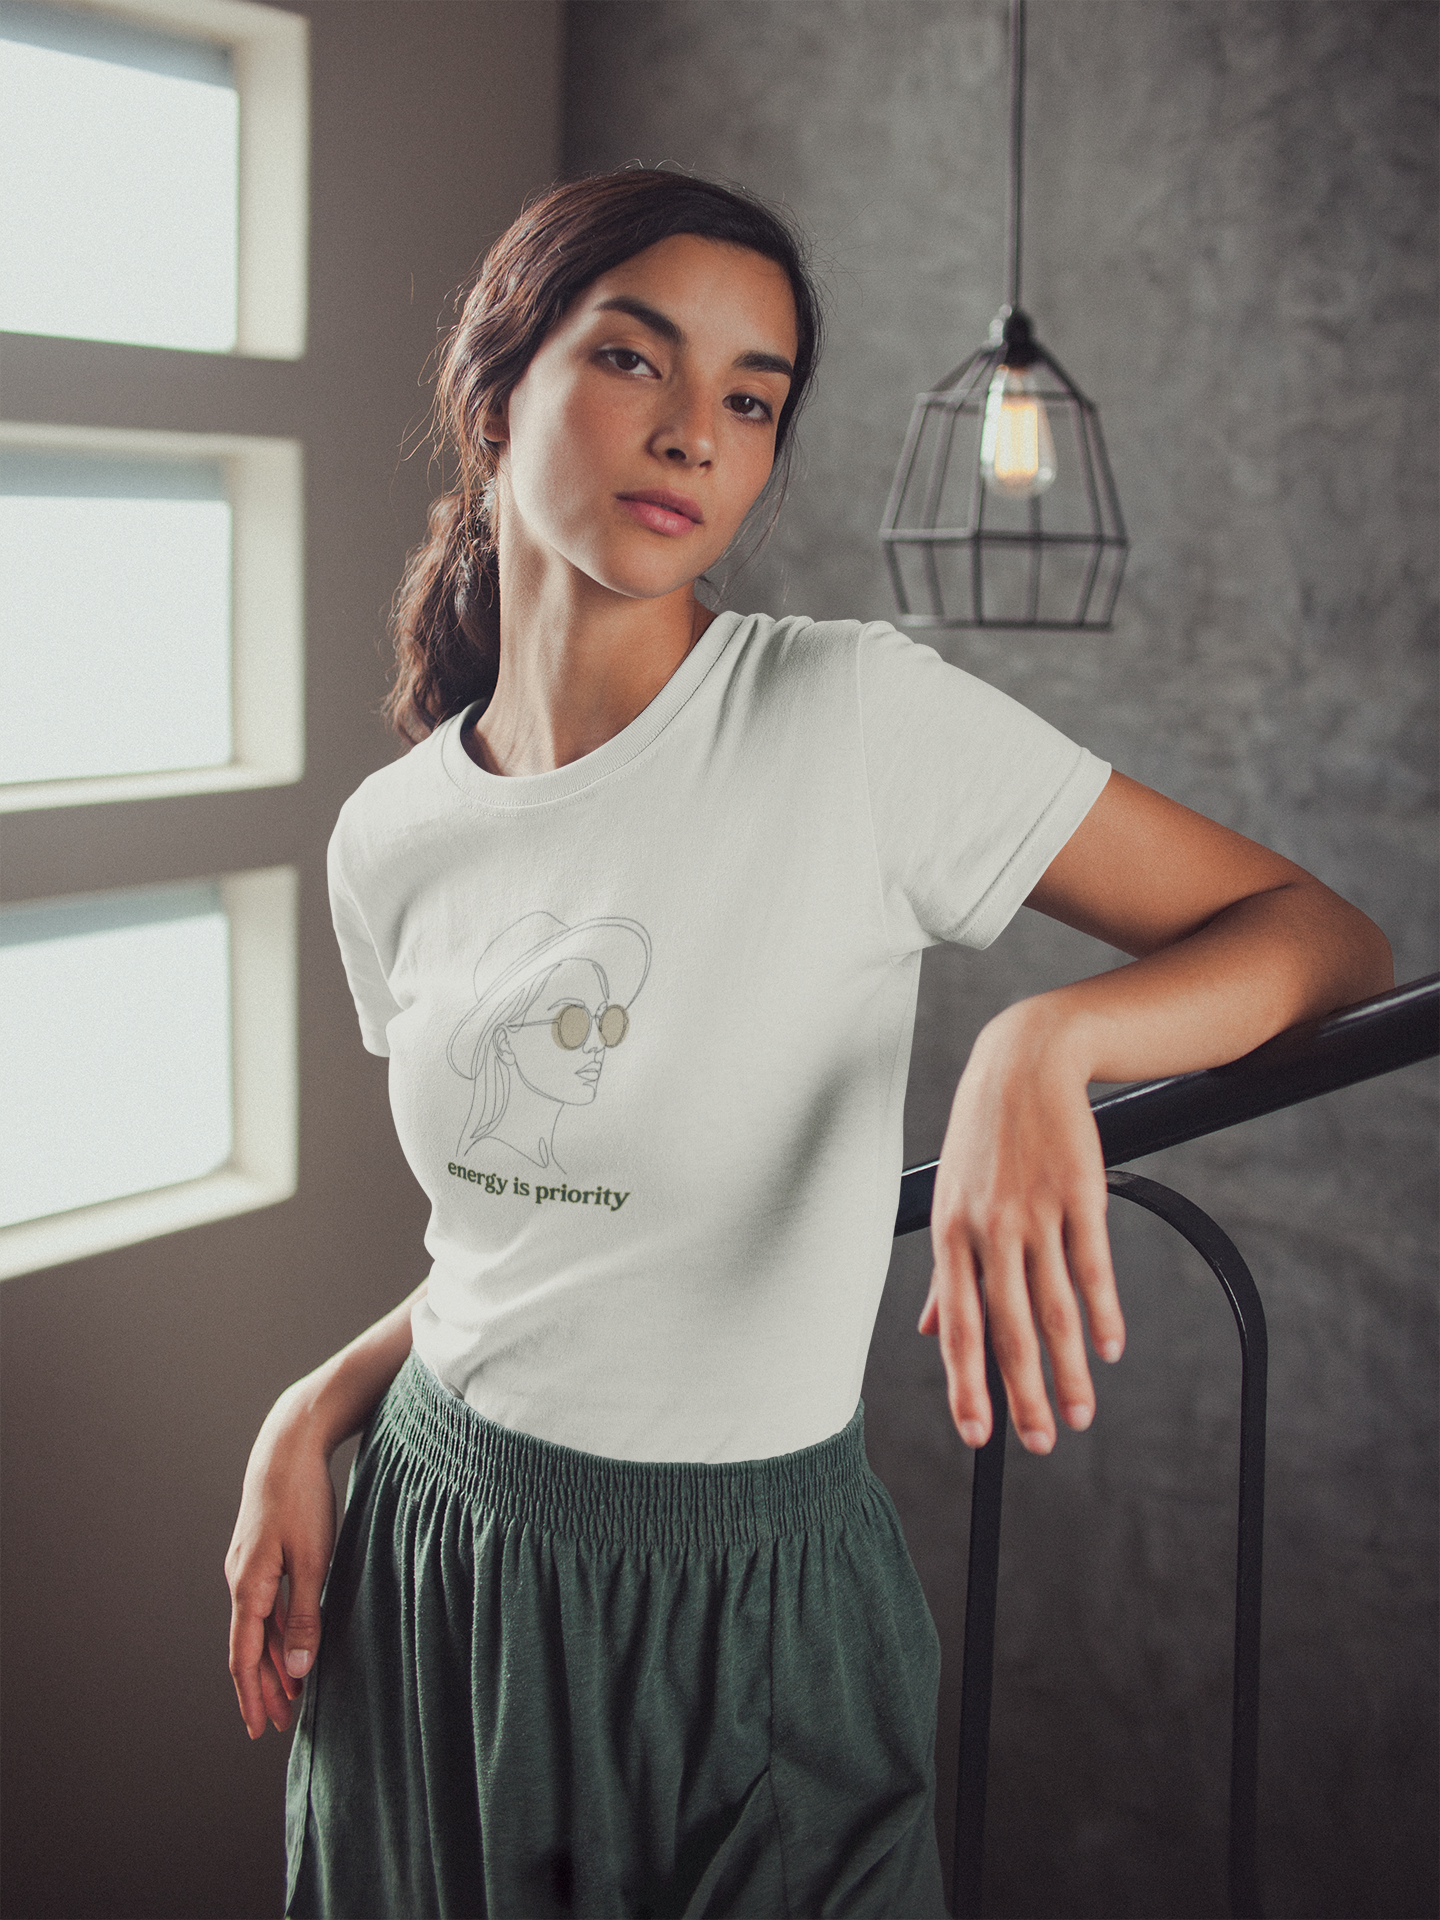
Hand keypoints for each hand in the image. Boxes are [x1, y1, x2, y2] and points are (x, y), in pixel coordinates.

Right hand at [224, 1392, 338, 1738]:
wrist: (287, 1447)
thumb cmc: (303, 1501)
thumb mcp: (313, 1561)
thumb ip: (306, 1615)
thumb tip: (296, 1667)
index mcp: (248, 1587)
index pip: (244, 1658)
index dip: (253, 1696)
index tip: (261, 1729)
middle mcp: (240, 1581)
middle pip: (248, 1648)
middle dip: (265, 1688)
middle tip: (282, 1724)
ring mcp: (246, 1566)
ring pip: (257, 1627)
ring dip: (272, 1661)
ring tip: (292, 1693)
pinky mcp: (259, 1553)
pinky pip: (264, 1604)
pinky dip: (276, 1630)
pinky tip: (290, 1643)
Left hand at [919, 997, 1125, 1453]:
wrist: (1023, 1065)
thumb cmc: (982, 1141)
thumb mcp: (949, 1200)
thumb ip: (945, 1272)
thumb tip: (930, 1330)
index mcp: (951, 1237)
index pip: (957, 1326)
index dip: (966, 1385)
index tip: (978, 1436)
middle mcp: (989, 1230)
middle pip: (1009, 1329)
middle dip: (1024, 1394)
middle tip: (1040, 1442)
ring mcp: (1035, 1213)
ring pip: (1055, 1308)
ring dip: (1070, 1369)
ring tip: (1080, 1413)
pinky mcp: (1080, 1195)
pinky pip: (1093, 1267)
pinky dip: (1104, 1314)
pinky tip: (1110, 1348)